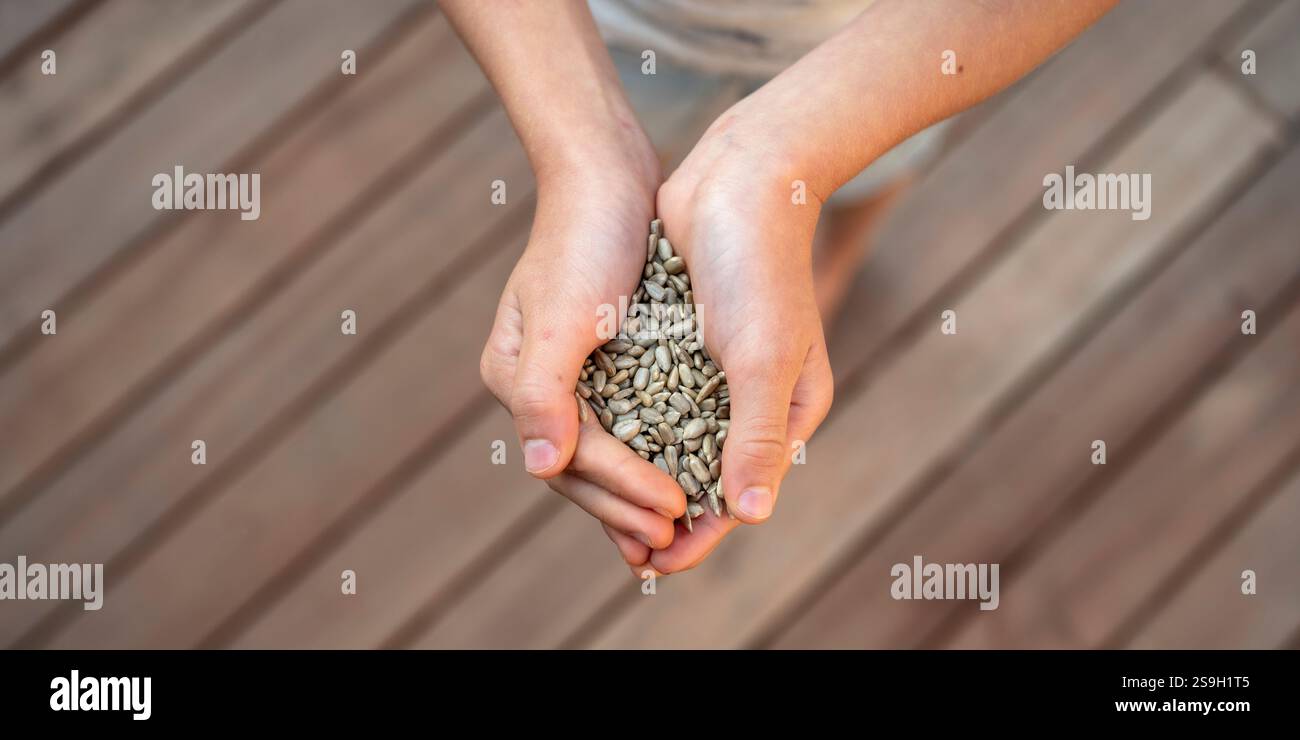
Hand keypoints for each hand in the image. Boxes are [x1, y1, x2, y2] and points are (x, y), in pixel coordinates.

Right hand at [479, 141, 688, 567]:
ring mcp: (572, 373)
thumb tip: (540, 469)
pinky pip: (628, 423)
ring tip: (679, 532)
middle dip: (628, 508)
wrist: (608, 173)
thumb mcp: (564, 313)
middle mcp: (537, 384)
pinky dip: (653, 455)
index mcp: (513, 377)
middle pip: (582, 466)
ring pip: (606, 453)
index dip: (621, 488)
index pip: (571, 453)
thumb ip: (543, 392)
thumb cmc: (586, 237)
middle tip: (679, 541)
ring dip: (638, 494)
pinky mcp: (606, 360)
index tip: (673, 511)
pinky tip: (684, 477)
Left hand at [646, 108, 834, 572]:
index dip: (702, 534)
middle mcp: (753, 399)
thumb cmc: (759, 265)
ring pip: (674, 443)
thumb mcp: (761, 356)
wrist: (741, 175)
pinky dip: (629, 428)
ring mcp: (715, 371)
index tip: (656, 563)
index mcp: (788, 411)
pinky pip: (653, 400)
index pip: (743, 493)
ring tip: (601, 512)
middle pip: (705, 476)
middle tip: (626, 552)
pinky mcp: (681, 343)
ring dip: (643, 477)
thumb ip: (755, 436)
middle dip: (665, 513)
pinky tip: (593, 446)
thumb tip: (748, 517)